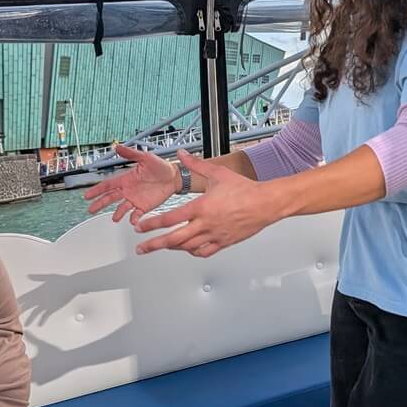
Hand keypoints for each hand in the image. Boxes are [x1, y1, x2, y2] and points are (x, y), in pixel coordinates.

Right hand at [84, 144, 177, 224]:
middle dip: (100, 204)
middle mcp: (128, 190)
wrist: (175, 177)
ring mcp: (135, 199)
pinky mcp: (144, 206)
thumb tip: (117, 146)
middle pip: (110, 198)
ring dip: (117, 213)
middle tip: (91, 210)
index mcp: (126, 179)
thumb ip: (131, 154)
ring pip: (122, 208)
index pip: (107, 185)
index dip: (97, 190)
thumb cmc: (161, 166)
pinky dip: (133, 218)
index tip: (87, 196)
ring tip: (114, 218)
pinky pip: (136, 214)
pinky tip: (132, 221)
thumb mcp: (145, 157)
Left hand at [133, 150, 280, 256]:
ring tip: (162, 246)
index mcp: (200, 207)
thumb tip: (182, 154)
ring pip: (187, 247)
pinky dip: (192, 252)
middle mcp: (205, 224)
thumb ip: (196, 164)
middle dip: (153, 244)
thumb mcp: (217, 173)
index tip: (140, 227)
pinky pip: (204, 252)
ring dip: (171, 248)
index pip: (169, 218)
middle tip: (141, 248)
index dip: (151, 224)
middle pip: (173, 239)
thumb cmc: (245, 189)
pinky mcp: (224, 242)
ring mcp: (214, 235)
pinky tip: (187, 249)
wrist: (265, 203)